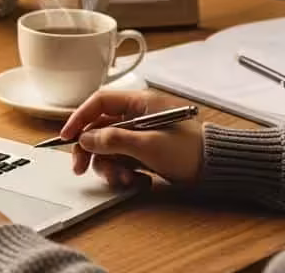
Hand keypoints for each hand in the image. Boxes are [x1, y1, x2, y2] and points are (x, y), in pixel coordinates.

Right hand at [61, 90, 202, 187]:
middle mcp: (138, 115)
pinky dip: (124, 173)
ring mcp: (141, 135)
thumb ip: (113, 140)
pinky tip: (138, 182)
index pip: (100, 102)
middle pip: (100, 128)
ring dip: (110, 166)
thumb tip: (85, 139)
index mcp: (141, 102)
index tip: (66, 137)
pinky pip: (122, 160)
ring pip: (109, 148)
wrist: (217, 169)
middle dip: (90, 150)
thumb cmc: (189, 151)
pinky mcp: (145, 152)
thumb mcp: (147, 145)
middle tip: (80, 169)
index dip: (80, 117)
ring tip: (124, 179)